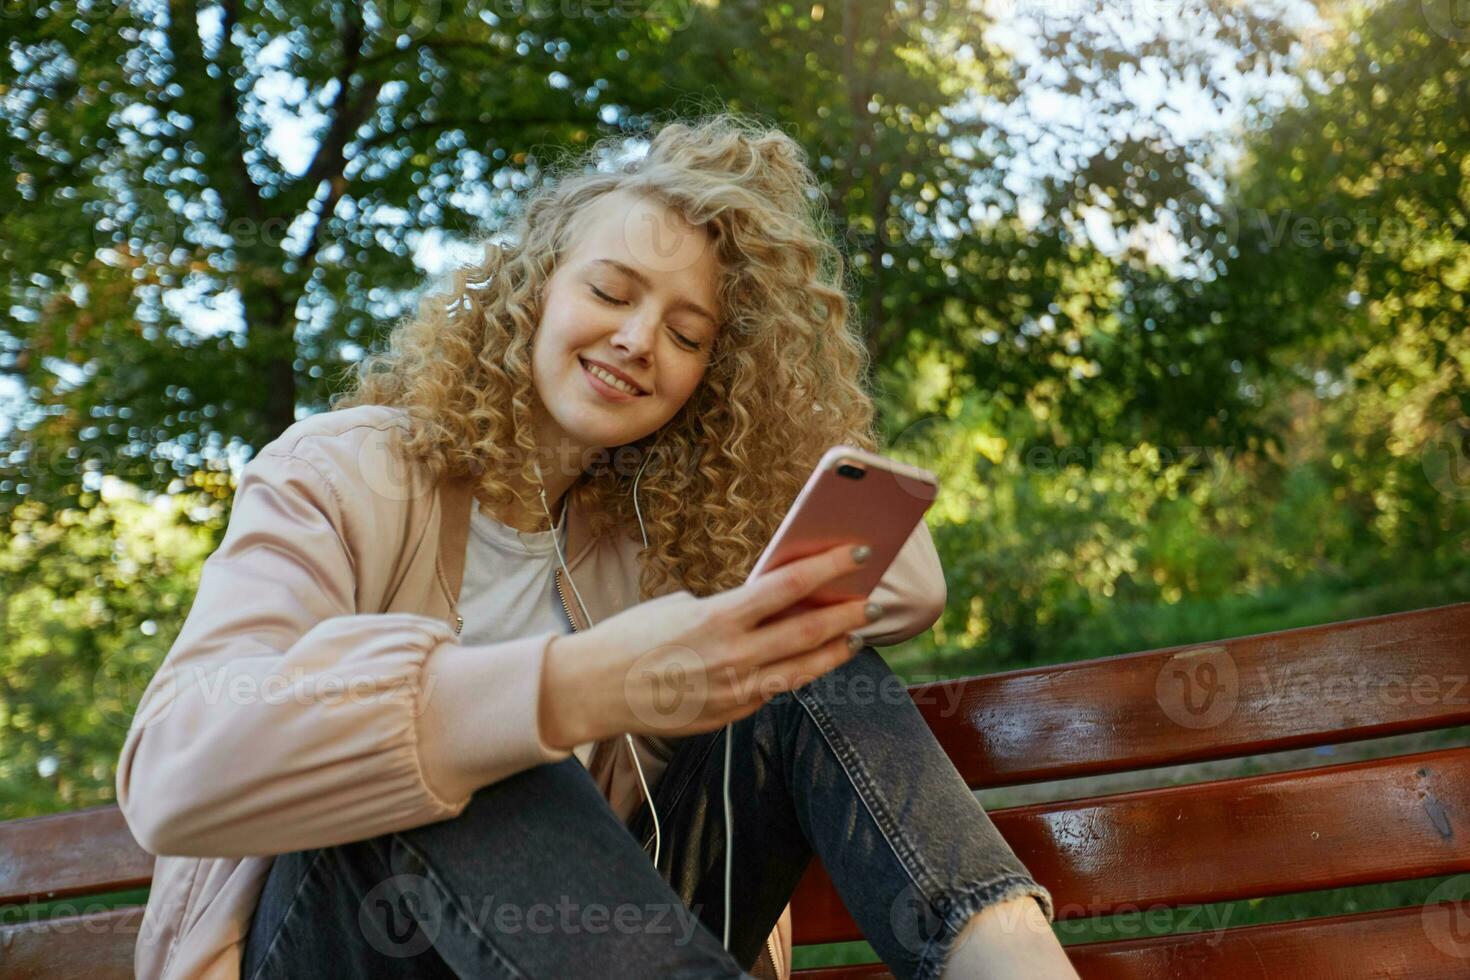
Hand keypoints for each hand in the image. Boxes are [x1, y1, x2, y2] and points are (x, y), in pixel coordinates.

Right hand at [540, 542, 879, 748]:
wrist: (595, 689)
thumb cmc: (632, 636)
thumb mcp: (681, 605)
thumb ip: (730, 608)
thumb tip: (773, 603)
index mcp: (718, 618)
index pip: (789, 587)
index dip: (829, 567)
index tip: (858, 553)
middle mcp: (733, 657)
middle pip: (807, 632)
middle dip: (845, 614)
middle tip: (872, 599)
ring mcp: (734, 691)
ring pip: (801, 670)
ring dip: (833, 651)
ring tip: (854, 635)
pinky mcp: (730, 714)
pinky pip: (773, 689)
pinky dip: (795, 672)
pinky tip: (810, 661)